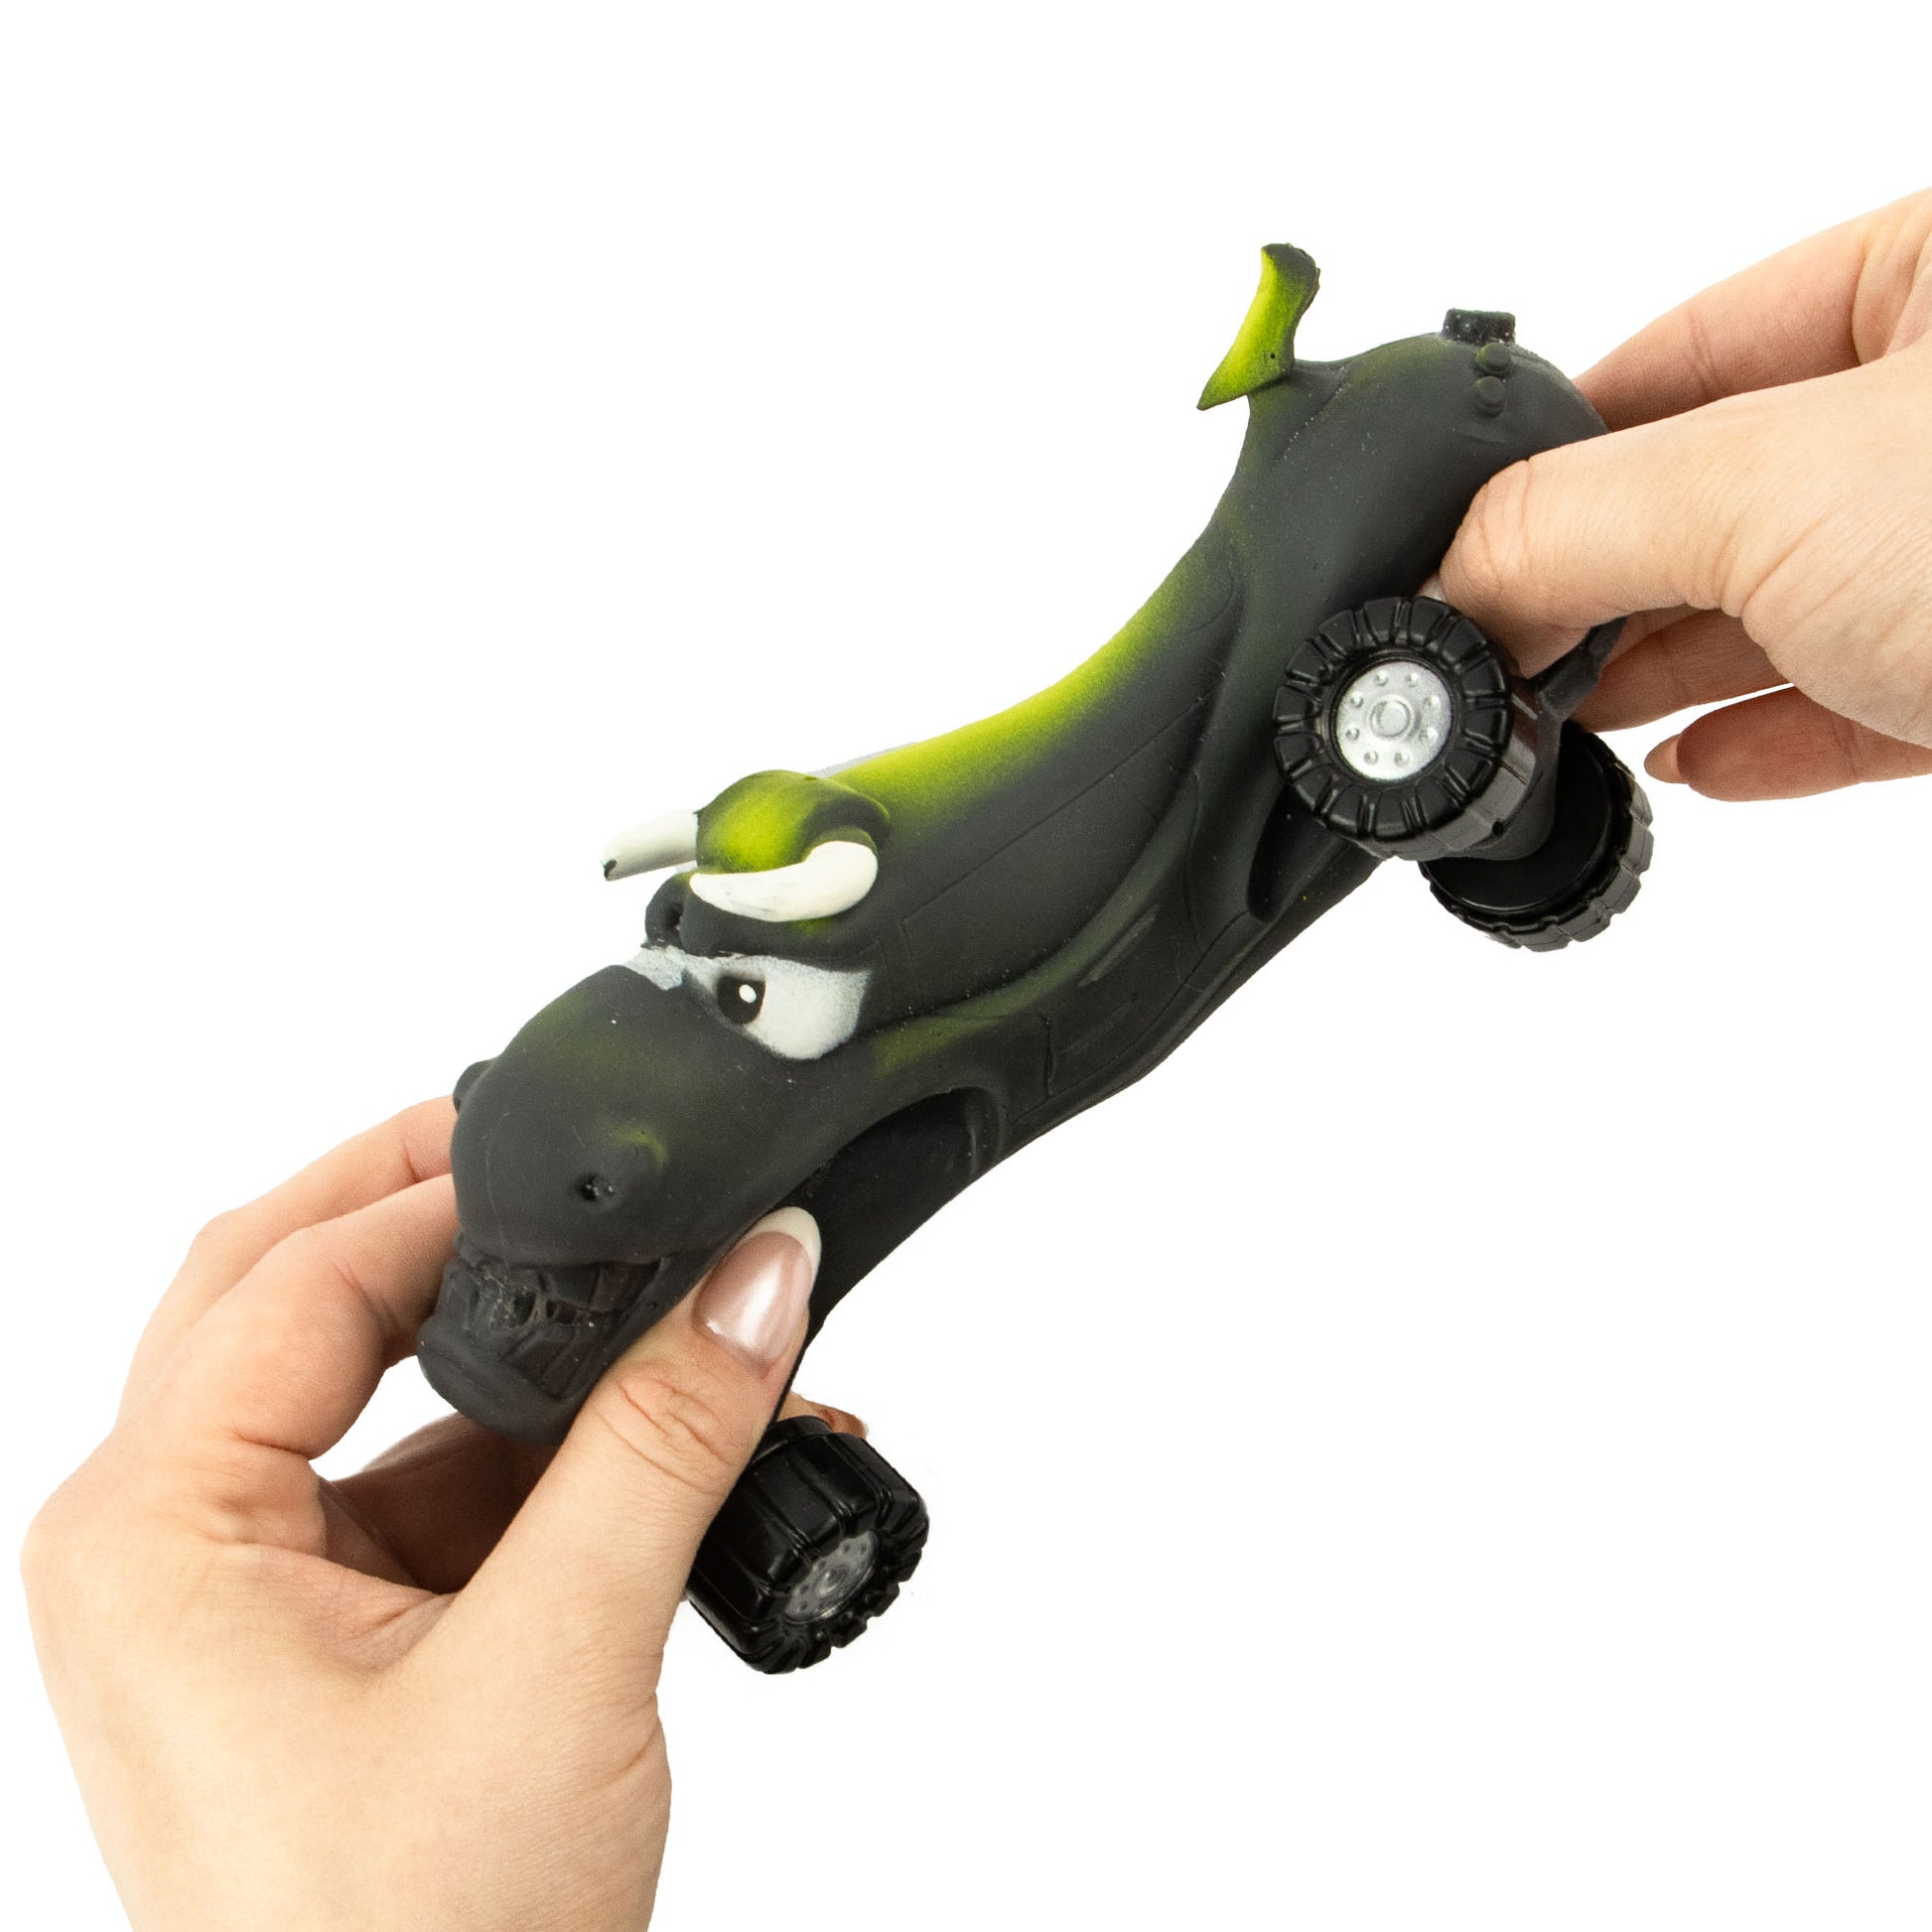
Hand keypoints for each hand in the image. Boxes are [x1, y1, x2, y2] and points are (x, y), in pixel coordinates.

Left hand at [22, 1100, 848, 1931]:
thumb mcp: (560, 1661)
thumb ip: (665, 1439)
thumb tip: (757, 1273)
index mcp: (151, 1534)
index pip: (297, 1276)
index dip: (447, 1191)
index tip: (592, 1154)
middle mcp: (168, 1549)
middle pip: (293, 1296)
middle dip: (433, 1217)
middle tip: (566, 1159)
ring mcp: (242, 1599)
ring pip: (371, 1391)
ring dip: (518, 1358)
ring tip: (663, 1329)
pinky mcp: (325, 1644)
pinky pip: (425, 1490)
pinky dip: (540, 1459)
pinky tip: (660, 1455)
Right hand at [1439, 189, 1931, 798]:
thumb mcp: (1777, 491)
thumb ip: (1575, 521)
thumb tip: (1444, 578)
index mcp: (1929, 278)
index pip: (1675, 353)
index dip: (1546, 454)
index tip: (1448, 547)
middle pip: (1713, 494)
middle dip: (1594, 585)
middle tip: (1485, 658)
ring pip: (1780, 607)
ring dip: (1661, 676)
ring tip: (1553, 728)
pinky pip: (1857, 702)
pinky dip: (1764, 741)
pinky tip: (1689, 772)